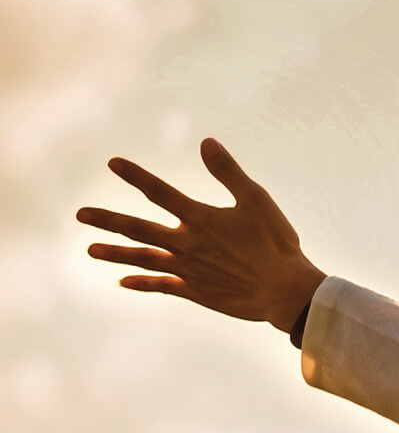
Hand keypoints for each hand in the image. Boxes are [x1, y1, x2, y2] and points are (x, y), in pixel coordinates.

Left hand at [77, 137, 326, 332]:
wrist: (284, 290)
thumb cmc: (275, 243)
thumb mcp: (256, 200)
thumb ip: (228, 172)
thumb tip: (206, 142)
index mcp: (200, 218)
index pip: (160, 192)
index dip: (136, 176)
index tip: (113, 164)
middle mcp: (186, 243)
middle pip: (138, 228)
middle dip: (108, 219)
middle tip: (81, 214)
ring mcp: (187, 269)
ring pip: (142, 258)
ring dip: (115, 253)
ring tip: (90, 249)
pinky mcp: (195, 290)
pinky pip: (161, 285)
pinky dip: (141, 283)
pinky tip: (122, 282)